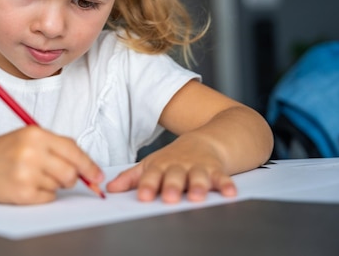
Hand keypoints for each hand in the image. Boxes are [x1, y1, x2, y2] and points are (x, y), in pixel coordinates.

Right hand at [0, 126, 103, 204]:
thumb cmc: (2, 151)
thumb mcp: (28, 137)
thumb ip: (57, 147)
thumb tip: (87, 166)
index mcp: (36, 134)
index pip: (73, 150)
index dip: (89, 165)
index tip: (97, 175)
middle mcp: (31, 152)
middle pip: (70, 172)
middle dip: (71, 178)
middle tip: (60, 176)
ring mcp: (25, 173)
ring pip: (59, 186)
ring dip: (52, 185)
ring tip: (32, 176)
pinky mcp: (21, 193)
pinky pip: (48, 198)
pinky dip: (42, 195)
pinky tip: (27, 186)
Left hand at [105, 138, 236, 202]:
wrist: (205, 140)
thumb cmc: (173, 158)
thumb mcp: (151, 164)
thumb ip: (131, 178)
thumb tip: (109, 188)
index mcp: (160, 166)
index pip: (151, 176)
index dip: (147, 185)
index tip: (143, 196)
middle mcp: (179, 166)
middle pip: (174, 176)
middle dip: (172, 186)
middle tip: (169, 197)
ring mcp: (198, 167)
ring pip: (198, 177)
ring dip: (198, 186)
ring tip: (196, 197)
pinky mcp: (216, 170)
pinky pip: (222, 177)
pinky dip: (226, 184)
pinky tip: (230, 193)